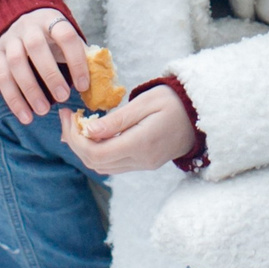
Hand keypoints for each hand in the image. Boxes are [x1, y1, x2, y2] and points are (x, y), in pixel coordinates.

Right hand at [0, 7, 92, 123]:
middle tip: (63, 97)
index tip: (84, 86)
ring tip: (43, 111)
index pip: (66, 36)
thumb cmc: (51, 37)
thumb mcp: (66, 39)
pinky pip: (1, 77)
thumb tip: (101, 84)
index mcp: (52, 20)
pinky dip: (13, 99)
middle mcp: (28, 26)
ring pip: (16, 63)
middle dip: (50, 75)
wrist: (18, 20)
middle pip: (37, 47)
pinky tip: (25, 116)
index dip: (76, 61)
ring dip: (30, 89)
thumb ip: (82, 56)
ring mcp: (9, 39)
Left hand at [64, 84, 197, 174]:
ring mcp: (143, 164)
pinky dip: (97, 151)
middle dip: (74, 141)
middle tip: (67, 117)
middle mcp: (141, 159)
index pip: (96, 152)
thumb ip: (117, 119)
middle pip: (95, 162)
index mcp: (141, 143)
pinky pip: (113, 164)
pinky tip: (93, 133)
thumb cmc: (174, 102)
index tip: (68, 114)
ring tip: (76, 124)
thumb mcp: (146, 102)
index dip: (75, 137)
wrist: (201, 116)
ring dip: (84, 148)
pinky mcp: (144, 163)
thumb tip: (88, 131)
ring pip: (102, 166)